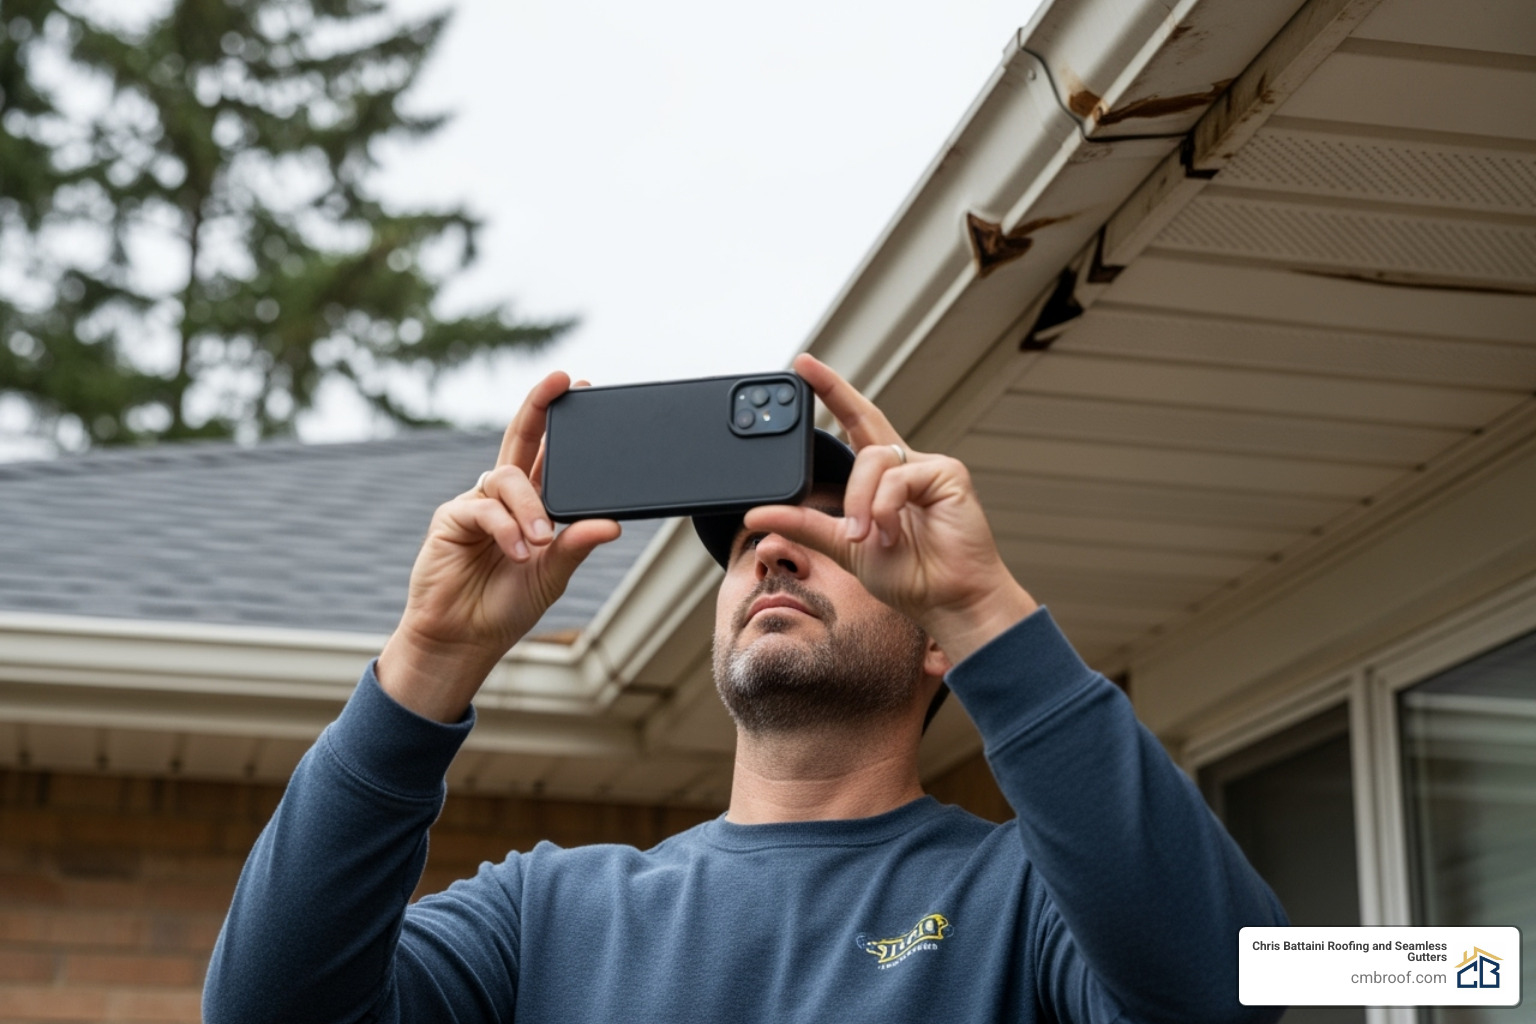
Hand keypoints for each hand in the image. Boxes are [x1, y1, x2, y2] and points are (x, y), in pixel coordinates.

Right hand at [377, 372, 620, 720]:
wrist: (463, 638)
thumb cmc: (507, 606)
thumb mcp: (554, 574)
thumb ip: (576, 545)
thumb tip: (612, 524)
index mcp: (532, 505)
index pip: (547, 453)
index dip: (558, 419)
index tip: (580, 385)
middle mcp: (504, 497)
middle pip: (521, 439)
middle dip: (540, 407)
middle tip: (562, 382)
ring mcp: (477, 503)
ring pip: (508, 478)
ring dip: (530, 509)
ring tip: (540, 543)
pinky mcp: (451, 518)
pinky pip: (484, 508)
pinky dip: (506, 528)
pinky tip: (518, 552)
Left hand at [743, 354, 1036, 662]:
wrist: (948, 601)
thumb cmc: (909, 577)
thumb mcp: (843, 546)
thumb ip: (803, 525)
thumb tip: (756, 514)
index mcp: (882, 480)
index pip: (854, 427)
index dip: (832, 395)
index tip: (804, 367)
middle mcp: (904, 466)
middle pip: (864, 419)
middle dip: (834, 390)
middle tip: (803, 366)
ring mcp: (927, 467)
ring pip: (871, 460)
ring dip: (859, 503)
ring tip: (866, 537)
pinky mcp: (947, 473)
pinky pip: (897, 477)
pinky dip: (884, 508)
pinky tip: (892, 533)